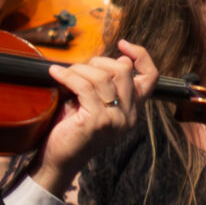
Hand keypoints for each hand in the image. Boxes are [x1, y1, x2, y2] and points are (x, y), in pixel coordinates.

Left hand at [29, 40, 154, 197]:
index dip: (141, 56)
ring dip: (79, 69)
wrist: (57, 160)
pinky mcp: (96, 122)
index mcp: (131, 110)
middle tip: (79, 69)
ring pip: (102, 77)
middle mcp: (128, 116)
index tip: (122, 44)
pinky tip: (54, 73)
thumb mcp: (93, 102)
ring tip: (63, 74)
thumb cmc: (71, 128)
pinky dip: (67, 76)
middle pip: (123, 70)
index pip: (150, 78)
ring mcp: (114, 120)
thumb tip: (122, 57)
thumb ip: (106, 84)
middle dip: (98, 62)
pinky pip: (84, 87)